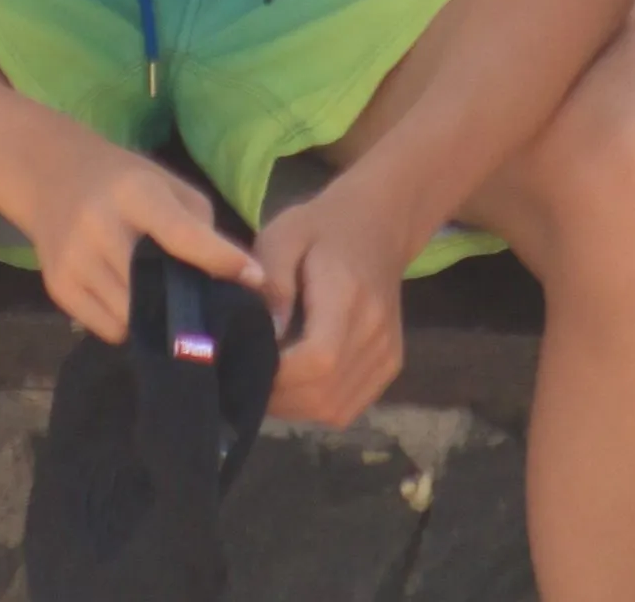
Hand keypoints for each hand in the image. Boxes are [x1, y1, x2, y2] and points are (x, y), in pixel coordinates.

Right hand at [22, 119, 263, 344]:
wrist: (49, 176)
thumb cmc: (122, 180)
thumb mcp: (165, 183)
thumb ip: (199, 224)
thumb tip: (232, 276)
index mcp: (134, 193)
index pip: (182, 234)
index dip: (221, 260)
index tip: (254, 279)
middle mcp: (99, 226)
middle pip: (155, 289)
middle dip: (188, 304)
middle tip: (208, 309)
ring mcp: (75, 261)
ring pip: (132, 319)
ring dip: (157, 319)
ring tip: (165, 303)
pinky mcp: (58, 288)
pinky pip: (108, 330)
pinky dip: (128, 325)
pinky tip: (130, 300)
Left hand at [254, 180, 407, 427]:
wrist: (378, 225)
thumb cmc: (321, 227)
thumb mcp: (283, 235)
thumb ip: (272, 280)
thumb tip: (268, 334)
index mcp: (347, 296)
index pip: (317, 360)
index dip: (278, 376)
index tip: (245, 361)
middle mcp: (375, 332)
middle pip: (325, 394)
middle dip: (278, 397)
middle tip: (247, 373)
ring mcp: (387, 352)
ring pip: (336, 409)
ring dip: (295, 406)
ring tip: (269, 378)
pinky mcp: (390, 364)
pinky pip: (349, 407)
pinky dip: (317, 406)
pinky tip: (296, 382)